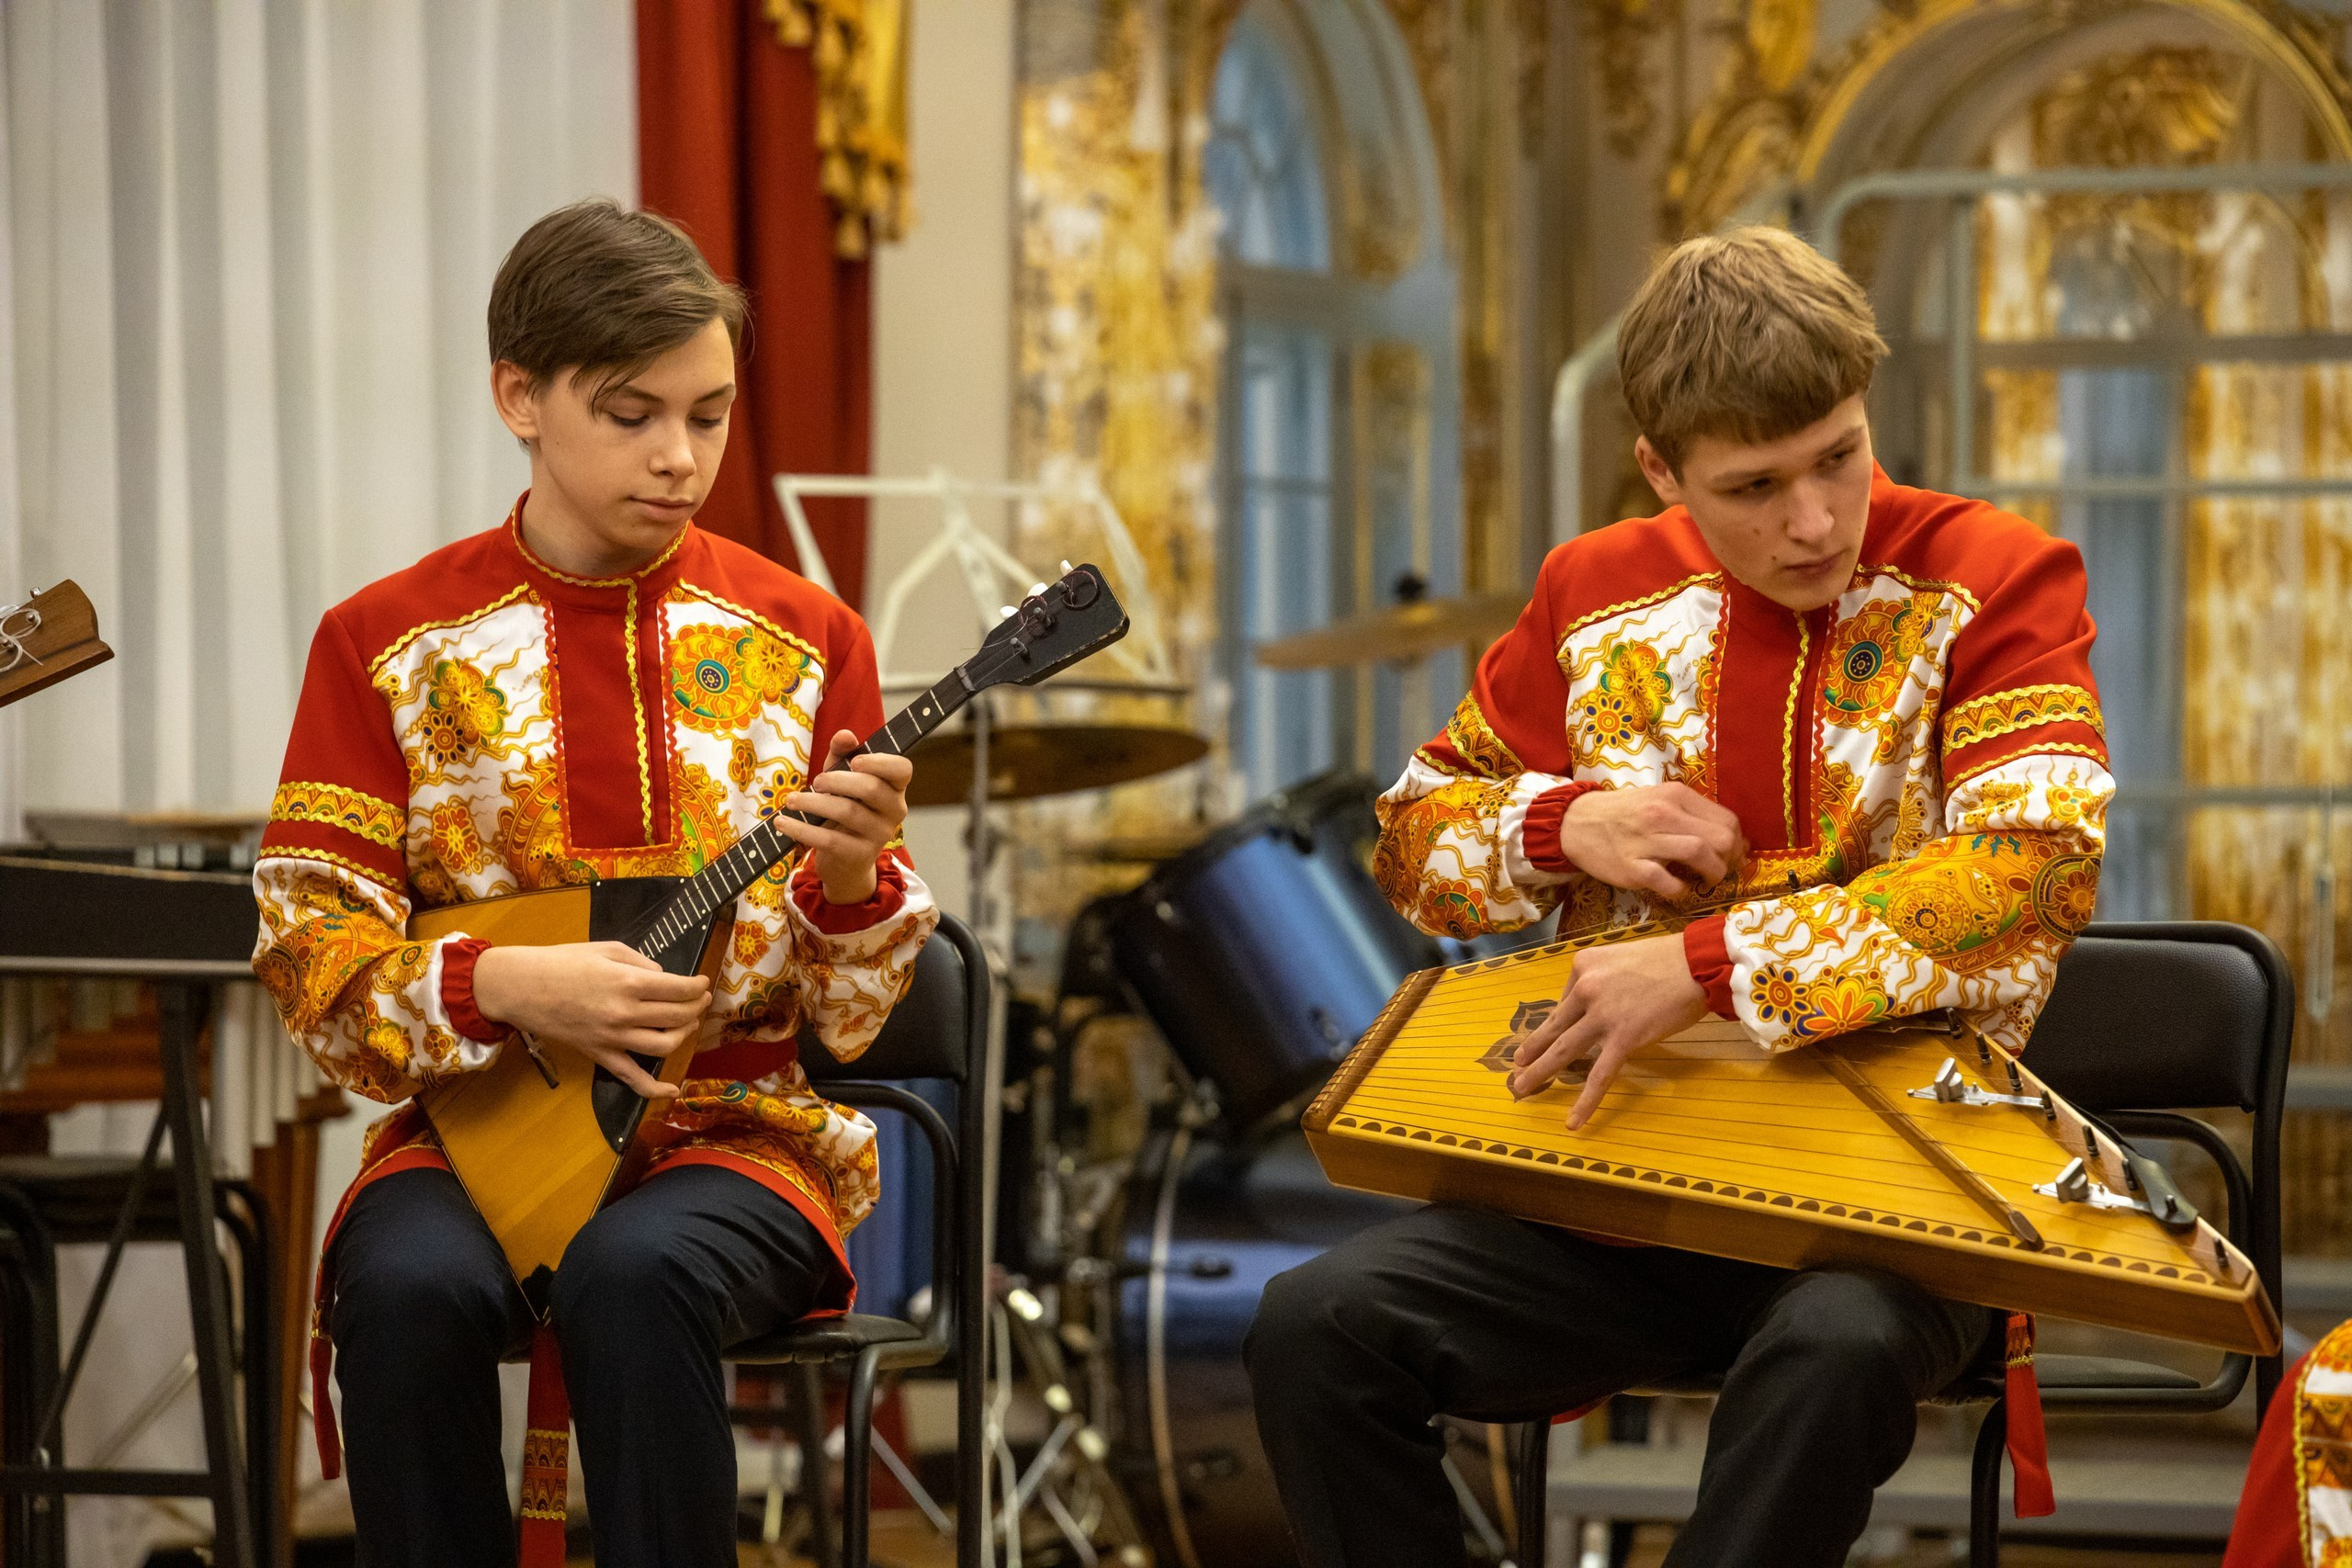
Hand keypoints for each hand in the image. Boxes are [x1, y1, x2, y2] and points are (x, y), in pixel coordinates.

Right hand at [470, 941, 711, 1099]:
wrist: (521, 987)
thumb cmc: (562, 961)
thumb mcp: (607, 950)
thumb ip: (641, 963)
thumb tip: (664, 978)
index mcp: (628, 982)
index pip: (679, 989)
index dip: (697, 986)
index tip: (702, 983)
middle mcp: (624, 1013)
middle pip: (677, 1017)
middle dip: (696, 1007)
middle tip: (700, 999)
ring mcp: (612, 1038)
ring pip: (664, 1046)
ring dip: (683, 1035)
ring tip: (687, 1022)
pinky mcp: (599, 1054)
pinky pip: (631, 1078)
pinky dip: (654, 1089)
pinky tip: (672, 1091)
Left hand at [775, 729, 913, 903]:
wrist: (846, 862)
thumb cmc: (845, 810)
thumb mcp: (842, 779)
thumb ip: (842, 756)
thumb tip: (844, 735)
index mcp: (894, 788)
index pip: (902, 770)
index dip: (881, 763)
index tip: (855, 760)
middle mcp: (894, 811)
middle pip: (871, 789)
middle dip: (838, 780)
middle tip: (816, 782)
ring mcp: (879, 835)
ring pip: (848, 812)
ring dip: (814, 803)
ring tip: (791, 800)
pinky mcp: (859, 855)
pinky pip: (830, 839)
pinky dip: (802, 829)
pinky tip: (782, 822)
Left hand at [1506, 933, 1709, 1129]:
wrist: (1697, 963)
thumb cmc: (1667, 959)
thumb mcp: (1620, 958)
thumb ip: (1601, 980)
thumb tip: (1593, 1007)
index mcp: (1582, 966)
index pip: (1565, 1000)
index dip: (1564, 1021)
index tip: (1563, 1033)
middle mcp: (1584, 989)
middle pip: (1553, 1027)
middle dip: (1531, 1050)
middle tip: (1516, 1066)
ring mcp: (1601, 1016)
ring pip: (1564, 1051)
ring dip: (1540, 1072)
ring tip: (1521, 1087)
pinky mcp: (1623, 1039)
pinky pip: (1600, 1076)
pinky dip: (1585, 1101)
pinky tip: (1574, 1121)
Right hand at [1557, 783, 1745, 899]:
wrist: (1575, 823)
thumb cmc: (1623, 813)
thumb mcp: (1658, 799)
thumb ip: (1692, 814)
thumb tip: (1732, 839)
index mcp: (1675, 795)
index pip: (1726, 819)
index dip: (1738, 842)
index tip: (1733, 855)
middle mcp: (1663, 814)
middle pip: (1720, 838)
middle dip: (1730, 860)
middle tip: (1722, 870)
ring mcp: (1647, 841)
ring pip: (1700, 854)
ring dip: (1712, 874)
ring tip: (1706, 880)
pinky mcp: (1632, 867)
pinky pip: (1669, 882)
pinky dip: (1681, 890)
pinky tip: (1677, 888)